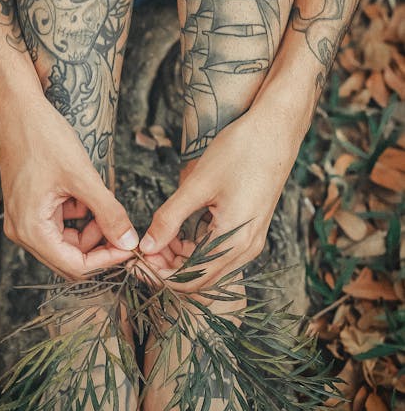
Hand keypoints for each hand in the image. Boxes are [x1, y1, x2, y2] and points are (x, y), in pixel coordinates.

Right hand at [0, 87, 138, 279]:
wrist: (18, 108)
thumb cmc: (43, 137)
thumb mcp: (82, 176)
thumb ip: (108, 212)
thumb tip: (129, 242)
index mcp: (30, 229)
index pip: (75, 266)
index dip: (107, 260)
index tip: (131, 246)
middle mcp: (23, 231)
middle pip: (71, 257)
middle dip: (101, 244)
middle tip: (125, 226)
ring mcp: (26, 219)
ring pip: (69, 240)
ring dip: (92, 226)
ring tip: (103, 198)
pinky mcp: (32, 207)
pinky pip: (62, 222)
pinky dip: (81, 212)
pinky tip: (86, 190)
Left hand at [139, 100, 303, 291]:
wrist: (276, 130)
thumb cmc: (241, 152)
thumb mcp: (198, 185)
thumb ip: (169, 218)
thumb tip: (146, 246)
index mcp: (234, 242)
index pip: (189, 280)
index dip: (158, 276)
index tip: (135, 260)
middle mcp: (246, 249)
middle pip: (199, 278)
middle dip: (166, 267)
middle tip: (142, 247)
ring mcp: (250, 240)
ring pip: (207, 265)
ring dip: (179, 257)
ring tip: (155, 236)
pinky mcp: (249, 229)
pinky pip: (218, 251)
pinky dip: (194, 247)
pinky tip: (176, 230)